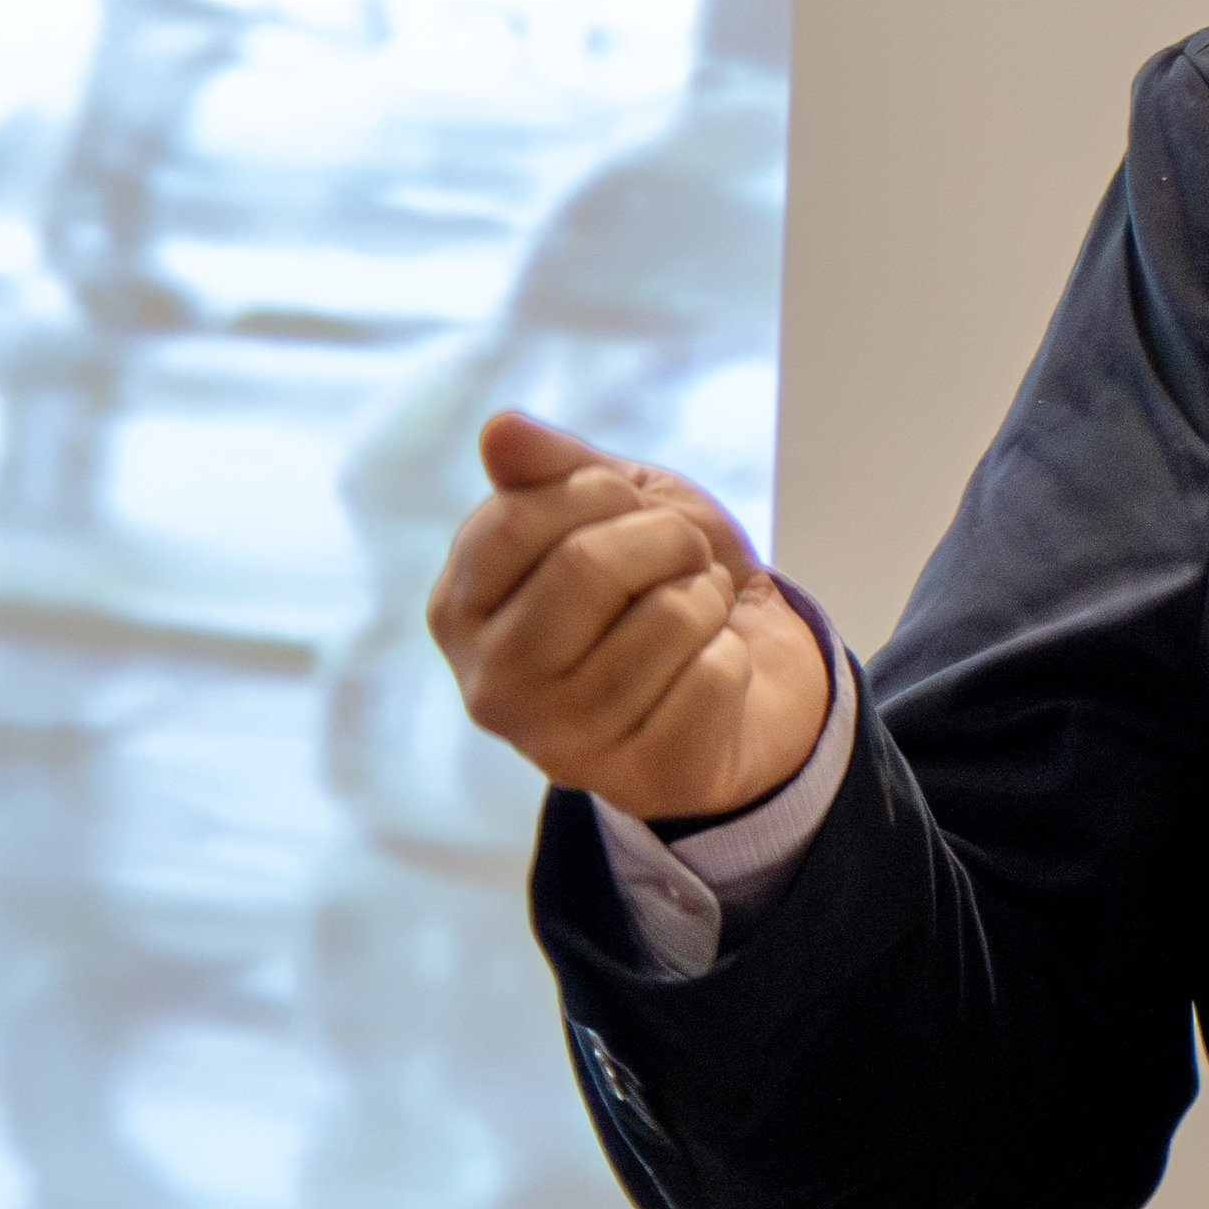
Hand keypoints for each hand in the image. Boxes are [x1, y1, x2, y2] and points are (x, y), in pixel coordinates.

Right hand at [426, 411, 831, 821]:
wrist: (748, 670)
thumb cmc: (661, 576)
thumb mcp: (613, 501)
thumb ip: (554, 467)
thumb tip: (500, 430)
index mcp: (461, 609)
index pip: (517, 517)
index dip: (599, 492)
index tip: (625, 508)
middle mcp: (490, 686)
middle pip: (587, 566)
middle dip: (666, 539)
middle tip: (681, 557)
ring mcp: (559, 743)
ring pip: (668, 618)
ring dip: (707, 596)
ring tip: (696, 616)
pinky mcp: (636, 778)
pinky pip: (714, 673)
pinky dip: (734, 652)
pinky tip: (711, 671)